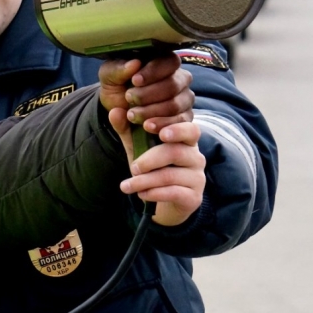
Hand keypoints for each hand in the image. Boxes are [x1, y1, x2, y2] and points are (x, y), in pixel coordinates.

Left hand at [98, 54, 193, 133]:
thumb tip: (134, 64)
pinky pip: (181, 123)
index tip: (134, 81)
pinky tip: (146, 126)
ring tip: (132, 115)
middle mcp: (179, 79)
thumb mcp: (109, 76)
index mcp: (164, 63)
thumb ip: (118, 69)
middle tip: (129, 98)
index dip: (153, 72)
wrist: (117, 111)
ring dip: (152, 111)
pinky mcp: (185, 118)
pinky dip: (163, 125)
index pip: (169, 62)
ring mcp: (184, 99)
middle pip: (173, 85)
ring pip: (176, 105)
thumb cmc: (117, 87)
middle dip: (148, 94)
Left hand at [109, 111, 205, 226]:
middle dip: (149, 160)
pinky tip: (141, 194)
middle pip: (175, 152)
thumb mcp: (138, 147)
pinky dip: (153, 193)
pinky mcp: (194, 197)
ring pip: (170, 175)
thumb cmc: (152, 168)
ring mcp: (197, 177)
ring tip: (126, 185)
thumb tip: (114, 111)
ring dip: (144, 181)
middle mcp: (196, 157)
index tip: (147, 126)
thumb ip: (128, 130)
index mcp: (186, 140)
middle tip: (132, 167)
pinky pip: (173, 193)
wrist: (162, 201)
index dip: (172, 128)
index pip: (190, 129)